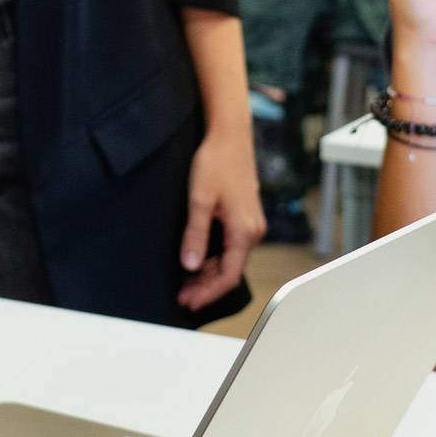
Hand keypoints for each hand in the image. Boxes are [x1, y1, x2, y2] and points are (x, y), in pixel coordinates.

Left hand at [178, 126, 262, 309]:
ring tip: (186, 283)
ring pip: (231, 260)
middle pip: (230, 271)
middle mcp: (252, 231)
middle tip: (182, 296)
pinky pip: (231, 247)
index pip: (228, 275)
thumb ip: (195, 234)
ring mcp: (251, 224)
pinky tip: (199, 261)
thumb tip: (190, 265)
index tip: (188, 300)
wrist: (229, 136)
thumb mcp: (199, 200)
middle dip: (206, 286)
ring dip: (209, 273)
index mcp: (244, 231)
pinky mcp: (245, 217)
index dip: (208, 292)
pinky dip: (215, 258)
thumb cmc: (216, 162)